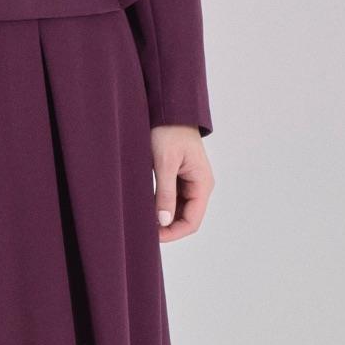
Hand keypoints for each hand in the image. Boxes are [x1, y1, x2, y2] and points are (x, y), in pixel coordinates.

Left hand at [151, 125, 211, 241]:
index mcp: (202, 184)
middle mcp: (199, 186)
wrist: (168, 109)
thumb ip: (165, 193)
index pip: (192, 221)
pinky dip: (161, 207)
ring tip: (142, 221)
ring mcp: (189, 183)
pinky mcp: (179, 177)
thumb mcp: (165, 162)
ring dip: (163, 219)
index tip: (152, 236)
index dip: (173, 233)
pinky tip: (146, 209)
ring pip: (178, 211)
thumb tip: (163, 221)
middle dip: (167, 228)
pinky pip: (172, 200)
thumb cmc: (169, 131)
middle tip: (143, 231)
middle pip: (186, 219)